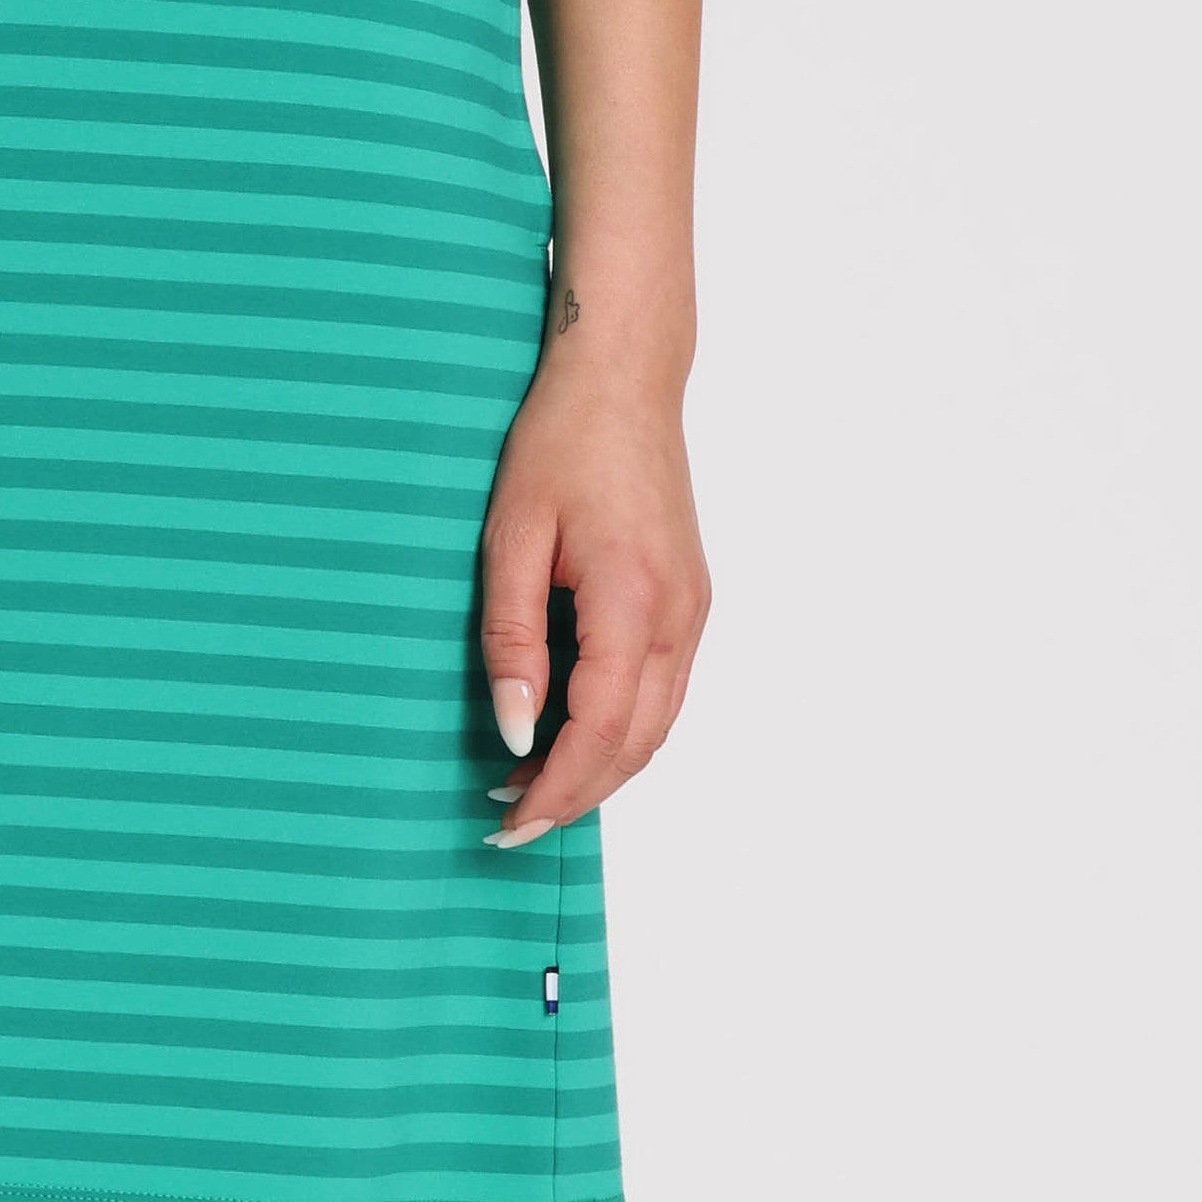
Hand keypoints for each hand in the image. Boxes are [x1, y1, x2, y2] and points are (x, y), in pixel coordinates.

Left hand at [477, 338, 709, 848]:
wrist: (623, 379)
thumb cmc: (560, 443)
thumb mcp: (511, 537)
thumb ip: (512, 639)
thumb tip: (516, 732)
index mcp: (634, 600)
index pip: (601, 730)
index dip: (557, 788)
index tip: (507, 822)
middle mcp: (680, 616)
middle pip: (639, 743)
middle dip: (577, 794)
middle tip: (508, 822)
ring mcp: (694, 609)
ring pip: (657, 723)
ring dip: (600, 765)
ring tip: (528, 785)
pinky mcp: (691, 598)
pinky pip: (662, 689)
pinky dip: (621, 727)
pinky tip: (570, 729)